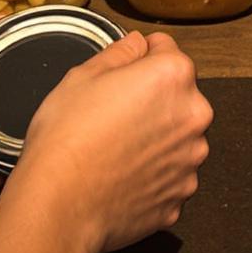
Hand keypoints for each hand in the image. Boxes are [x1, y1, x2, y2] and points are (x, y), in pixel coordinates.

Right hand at [8, 32, 212, 252]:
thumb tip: (137, 45)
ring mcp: (189, 161)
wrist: (59, 207)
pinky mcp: (179, 198)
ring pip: (175, 137)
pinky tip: (122, 175)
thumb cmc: (67, 140)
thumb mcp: (83, 75)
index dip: (140, 57)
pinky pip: (169, 176)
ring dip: (156, 138)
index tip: (124, 72)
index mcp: (173, 77)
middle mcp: (192, 117)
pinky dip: (152, 175)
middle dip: (152, 99)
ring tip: (116, 148)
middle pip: (177, 95)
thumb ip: (120, 52)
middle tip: (113, 114)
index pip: (165, 49)